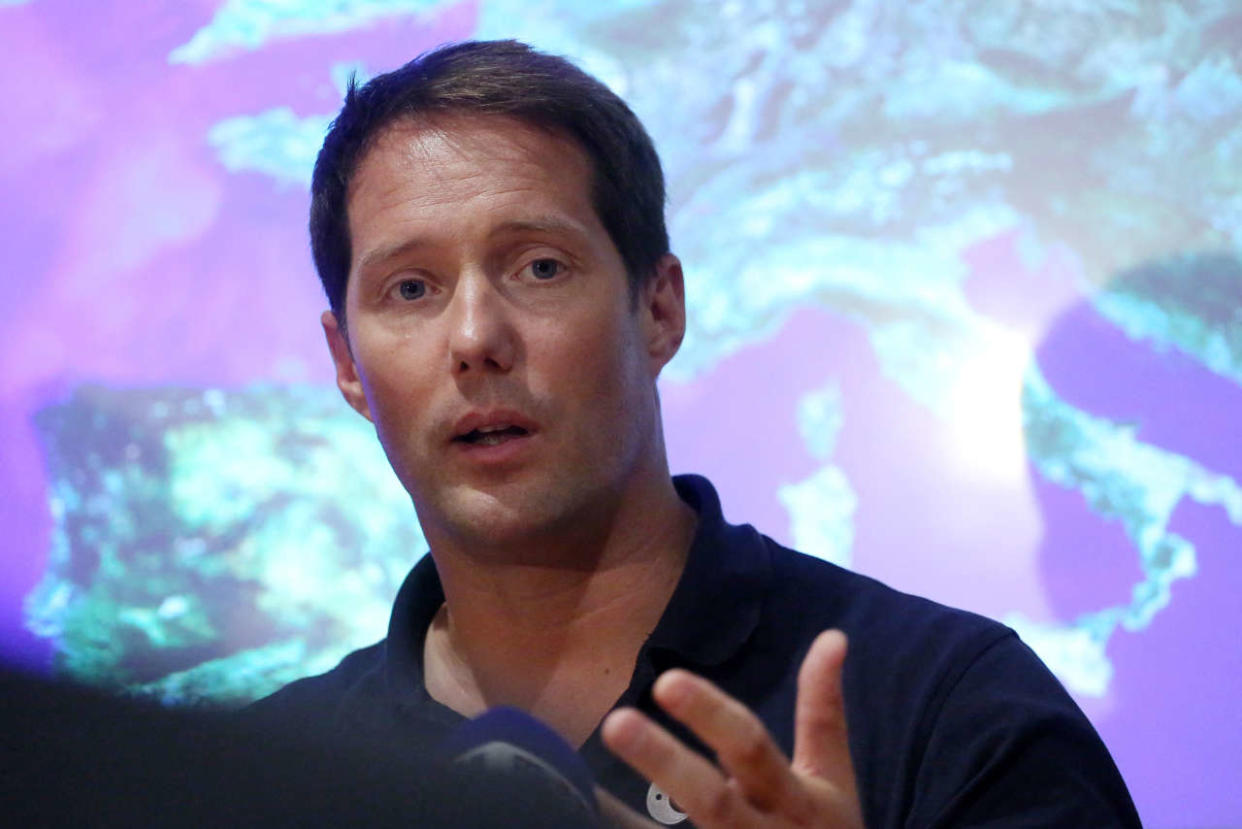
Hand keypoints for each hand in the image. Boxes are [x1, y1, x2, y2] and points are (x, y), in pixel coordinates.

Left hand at [600, 629, 863, 827]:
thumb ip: (824, 712)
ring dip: (640, 813)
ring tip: (591, 784)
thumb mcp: (833, 777)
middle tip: (616, 723)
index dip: (711, 716)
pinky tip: (592, 818)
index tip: (666, 681)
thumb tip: (832, 636)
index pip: (751, 748)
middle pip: (712, 802)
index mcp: (797, 799)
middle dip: (664, 763)